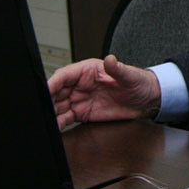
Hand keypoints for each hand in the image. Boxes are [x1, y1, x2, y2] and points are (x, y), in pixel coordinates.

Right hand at [46, 54, 160, 129]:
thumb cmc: (138, 82)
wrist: (145, 101)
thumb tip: (110, 59)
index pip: (64, 75)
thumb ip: (118, 69)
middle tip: (42, 111)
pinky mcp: (82, 114)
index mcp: (87, 71)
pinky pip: (65, 118)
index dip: (52, 83)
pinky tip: (54, 128)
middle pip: (55, 92)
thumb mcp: (129, 75)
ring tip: (45, 122)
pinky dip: (58, 123)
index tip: (45, 91)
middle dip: (47, 101)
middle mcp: (79, 85)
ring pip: (57, 106)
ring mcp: (79, 100)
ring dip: (50, 114)